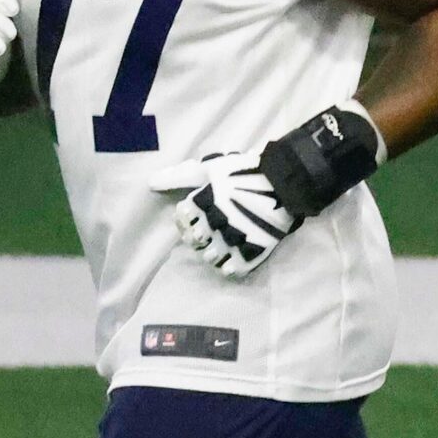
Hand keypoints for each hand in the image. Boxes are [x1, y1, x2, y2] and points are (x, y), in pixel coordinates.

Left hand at [154, 151, 300, 279]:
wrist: (286, 183)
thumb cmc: (245, 171)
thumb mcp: (211, 167)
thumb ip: (180, 176)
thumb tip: (150, 182)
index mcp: (203, 202)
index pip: (182, 219)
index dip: (185, 219)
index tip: (195, 216)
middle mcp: (215, 222)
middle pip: (195, 240)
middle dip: (199, 237)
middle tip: (210, 232)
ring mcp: (235, 239)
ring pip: (211, 257)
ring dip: (212, 254)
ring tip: (221, 247)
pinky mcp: (253, 251)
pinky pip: (233, 270)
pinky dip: (229, 268)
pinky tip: (231, 261)